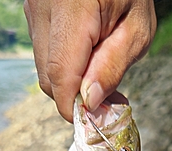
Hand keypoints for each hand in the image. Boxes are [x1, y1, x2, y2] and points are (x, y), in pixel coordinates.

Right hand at [24, 0, 156, 121]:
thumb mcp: (137, 30)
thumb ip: (113, 66)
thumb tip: (90, 101)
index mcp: (72, 8)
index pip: (60, 74)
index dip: (74, 106)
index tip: (94, 120)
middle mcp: (44, 7)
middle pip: (49, 77)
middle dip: (76, 98)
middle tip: (107, 101)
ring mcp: (35, 10)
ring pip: (44, 69)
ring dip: (71, 83)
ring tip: (100, 76)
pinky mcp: (35, 14)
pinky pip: (44, 55)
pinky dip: (65, 68)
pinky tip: (87, 61)